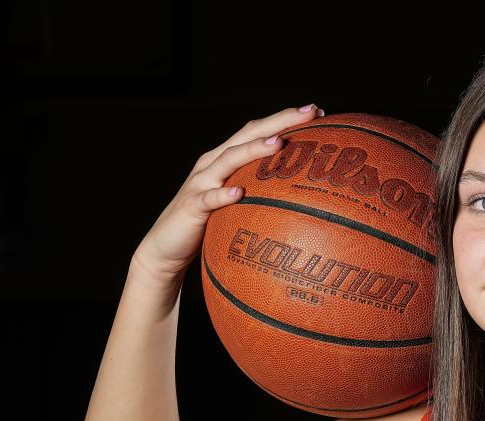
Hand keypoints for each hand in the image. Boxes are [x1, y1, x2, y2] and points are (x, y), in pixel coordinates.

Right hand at [132, 104, 321, 282]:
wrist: (167, 245)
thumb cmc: (209, 223)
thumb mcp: (238, 201)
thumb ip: (260, 190)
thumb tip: (301, 193)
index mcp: (226, 159)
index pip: (258, 131)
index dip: (285, 119)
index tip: (318, 113)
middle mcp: (213, 163)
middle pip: (247, 135)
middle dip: (279, 121)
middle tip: (309, 112)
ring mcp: (201, 182)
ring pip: (228, 160)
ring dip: (253, 150)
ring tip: (278, 142)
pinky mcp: (192, 205)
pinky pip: (209, 199)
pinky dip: (223, 194)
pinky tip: (239, 193)